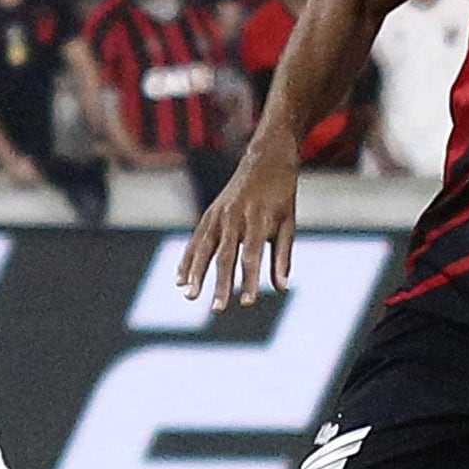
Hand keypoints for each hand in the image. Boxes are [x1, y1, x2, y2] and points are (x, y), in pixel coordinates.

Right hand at [178, 139, 299, 307]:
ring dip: (195, 273)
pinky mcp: (209, 214)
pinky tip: (180, 280)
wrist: (265, 159)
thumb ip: (283, 255)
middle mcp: (234, 217)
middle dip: (220, 284)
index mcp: (258, 220)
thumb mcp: (288, 223)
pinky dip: (187, 260)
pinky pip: (195, 240)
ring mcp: (218, 215)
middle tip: (218, 309)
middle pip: (225, 256)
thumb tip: (282, 287)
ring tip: (189, 295)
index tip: (248, 302)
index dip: (250, 280)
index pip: (252, 255)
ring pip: (204, 248)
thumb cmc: (281, 195)